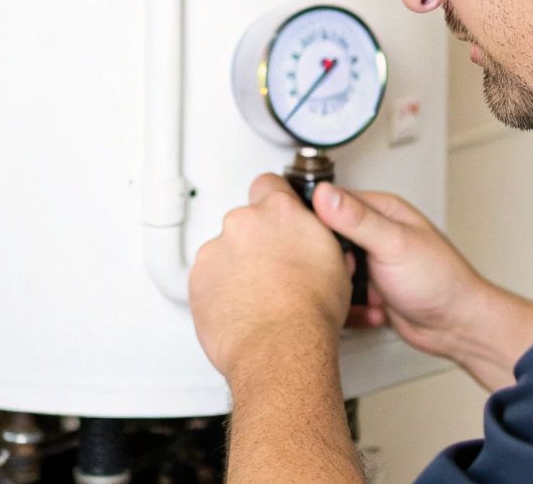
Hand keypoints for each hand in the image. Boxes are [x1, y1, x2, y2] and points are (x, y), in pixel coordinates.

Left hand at [189, 173, 352, 380]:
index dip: (273, 198)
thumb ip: (315, 238)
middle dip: (256, 241)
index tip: (274, 212)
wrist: (281, 348)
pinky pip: (208, 277)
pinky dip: (220, 289)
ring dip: (236, 267)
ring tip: (258, 297)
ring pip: (224, 251)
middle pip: (245, 222)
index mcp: (279, 212)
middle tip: (274, 271)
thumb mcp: (335, 263)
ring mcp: (216, 249)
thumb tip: (315, 240)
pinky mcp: (198, 277)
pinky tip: (241, 308)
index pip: (269, 184)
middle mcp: (244, 223)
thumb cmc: (310, 313)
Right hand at [312, 182, 487, 359]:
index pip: (333, 202)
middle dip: (326, 257)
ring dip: (338, 283)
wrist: (458, 327)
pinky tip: (367, 308)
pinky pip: (344, 293)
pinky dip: (350, 305)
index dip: (315, 218)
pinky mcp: (371, 288)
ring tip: (351, 291)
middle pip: (329, 237)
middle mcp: (376, 233)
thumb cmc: (442, 281)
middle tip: (337, 270)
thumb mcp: (393, 244)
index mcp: (382, 211)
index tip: (306, 236)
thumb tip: (324, 194)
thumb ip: (356, 219)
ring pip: (333, 267)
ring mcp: (373, 262)